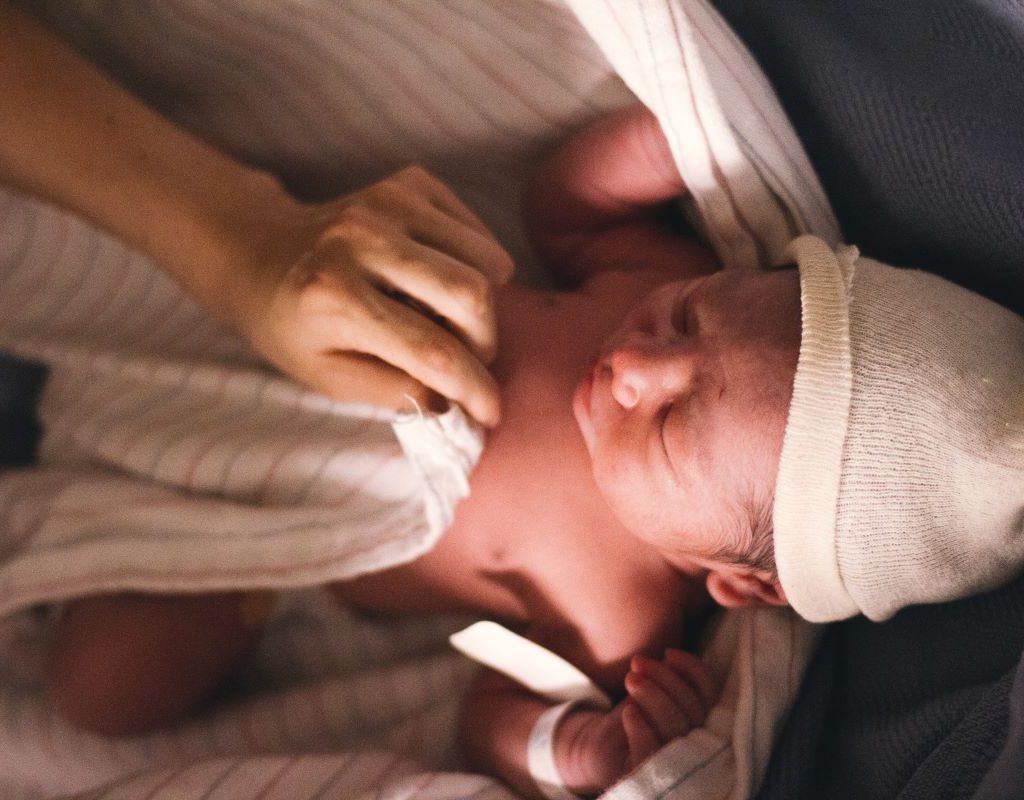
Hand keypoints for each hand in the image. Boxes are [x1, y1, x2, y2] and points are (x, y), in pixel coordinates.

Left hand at [227, 166, 513, 425]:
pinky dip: (477, 268)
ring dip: (482, 307)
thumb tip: (456, 403)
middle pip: (470, 296)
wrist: (259, 251)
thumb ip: (394, 393)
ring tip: (450, 323)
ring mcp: (389, 202)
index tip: (493, 413)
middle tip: (467, 362)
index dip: (474, 388)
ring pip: (485, 261)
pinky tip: (443, 284)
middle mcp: (362, 239)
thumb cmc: (292, 325)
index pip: (432, 350)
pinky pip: (478, 235)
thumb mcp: (329, 378)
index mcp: (335, 297)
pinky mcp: (410, 183)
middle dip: (484, 343)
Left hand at [556, 649, 717, 794]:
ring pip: (676, 729)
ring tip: (630, 678)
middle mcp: (697, 748)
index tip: (668, 652)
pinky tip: (628, 712)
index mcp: (702, 724)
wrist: (597, 745)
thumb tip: (670, 660)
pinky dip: (641, 728)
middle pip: (693, 711)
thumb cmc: (632, 716)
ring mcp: (674, 765)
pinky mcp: (645, 774)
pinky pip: (650, 752)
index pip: (711, 696)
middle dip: (665, 679)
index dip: (694, 671)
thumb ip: (665, 681)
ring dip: (653, 697)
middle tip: (638, 661)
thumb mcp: (649, 691)